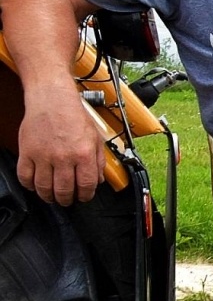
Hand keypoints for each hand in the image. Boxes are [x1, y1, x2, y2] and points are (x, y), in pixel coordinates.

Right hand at [17, 89, 104, 204]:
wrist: (52, 99)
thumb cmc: (74, 116)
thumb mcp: (95, 138)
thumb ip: (99, 161)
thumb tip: (98, 180)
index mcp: (84, 154)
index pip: (86, 185)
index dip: (86, 196)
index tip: (84, 197)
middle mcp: (63, 157)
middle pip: (64, 190)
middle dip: (67, 200)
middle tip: (67, 200)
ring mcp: (43, 156)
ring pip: (44, 187)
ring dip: (48, 197)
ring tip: (52, 197)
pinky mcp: (26, 152)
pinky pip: (25, 177)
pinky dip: (29, 185)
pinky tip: (35, 186)